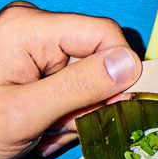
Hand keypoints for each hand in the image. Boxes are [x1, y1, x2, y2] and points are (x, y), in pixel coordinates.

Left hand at [0, 1, 141, 158]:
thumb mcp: (27, 113)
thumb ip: (80, 87)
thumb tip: (130, 65)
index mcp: (29, 27)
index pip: (105, 35)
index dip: (118, 72)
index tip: (110, 110)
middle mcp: (32, 27)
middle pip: (96, 58)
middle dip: (88, 100)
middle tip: (58, 128)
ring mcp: (30, 44)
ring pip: (86, 77)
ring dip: (74, 112)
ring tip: (43, 132)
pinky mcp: (29, 62)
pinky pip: (68, 83)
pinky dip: (61, 111)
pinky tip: (39, 127)